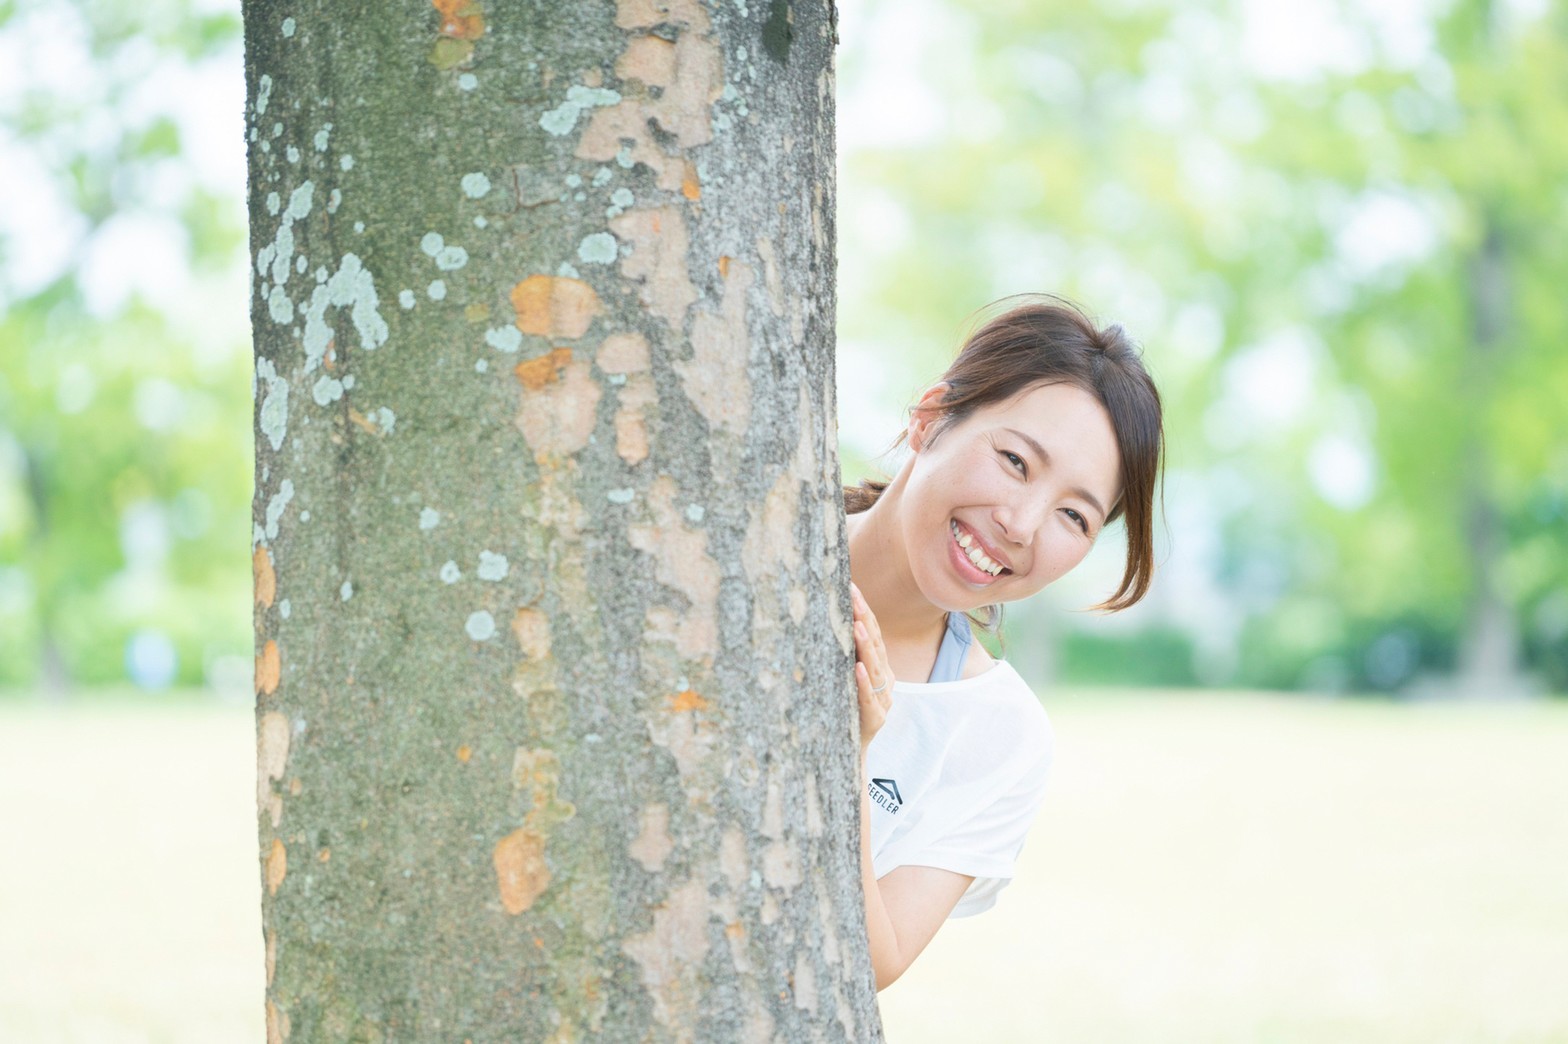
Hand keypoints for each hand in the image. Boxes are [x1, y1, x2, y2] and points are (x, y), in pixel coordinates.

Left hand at [851, 582, 892, 751]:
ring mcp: (882, 700)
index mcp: (879, 667)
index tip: (850, 586)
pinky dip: (863, 682)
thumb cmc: (842, 710)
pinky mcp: (874, 720)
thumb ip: (841, 654)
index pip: (872, 632)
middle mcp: (884, 680)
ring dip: (865, 646)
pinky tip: (857, 668)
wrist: (846, 752)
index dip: (863, 609)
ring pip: (875, 668)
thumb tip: (820, 620)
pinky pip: (868, 699)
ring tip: (856, 625)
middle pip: (875, 644)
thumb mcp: (842, 678)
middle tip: (852, 594)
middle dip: (864, 617)